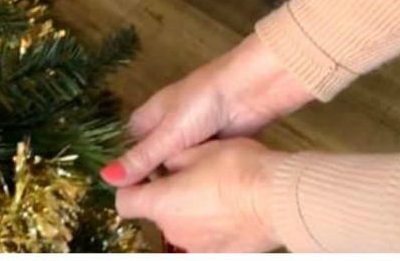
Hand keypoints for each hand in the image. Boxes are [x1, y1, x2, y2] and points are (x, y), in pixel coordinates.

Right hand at [107, 32, 308, 191]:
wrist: (252, 88)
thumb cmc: (204, 103)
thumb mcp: (168, 134)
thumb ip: (140, 158)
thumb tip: (104, 179)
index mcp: (153, 113)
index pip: (129, 140)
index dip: (124, 163)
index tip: (120, 192)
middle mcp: (171, 122)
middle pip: (153, 155)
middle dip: (150, 176)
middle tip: (143, 206)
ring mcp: (194, 131)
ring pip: (176, 161)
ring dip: (174, 177)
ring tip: (165, 206)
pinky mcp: (215, 140)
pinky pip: (198, 162)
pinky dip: (195, 174)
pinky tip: (191, 195)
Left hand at [108, 136, 277, 252]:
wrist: (274, 198)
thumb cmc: (238, 167)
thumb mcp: (206, 148)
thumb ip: (177, 157)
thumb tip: (165, 163)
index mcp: (161, 201)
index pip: (125, 201)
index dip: (133, 187)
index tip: (150, 176)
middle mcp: (170, 229)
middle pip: (160, 212)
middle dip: (173, 196)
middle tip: (201, 176)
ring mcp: (191, 246)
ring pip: (183, 226)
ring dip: (194, 212)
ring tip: (223, 194)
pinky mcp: (214, 255)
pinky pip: (204, 241)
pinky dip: (211, 229)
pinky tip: (232, 214)